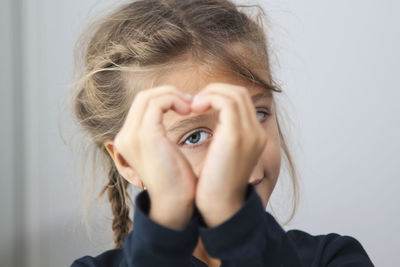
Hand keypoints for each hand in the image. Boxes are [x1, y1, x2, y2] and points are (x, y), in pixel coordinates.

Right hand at [113, 86, 196, 229]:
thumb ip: (159, 132)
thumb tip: (171, 111)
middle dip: (169, 93)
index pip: (141, 104)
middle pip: (143, 97)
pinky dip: (175, 101)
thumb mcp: (162, 150)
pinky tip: (189, 111)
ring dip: (174, 96)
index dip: (164, 98)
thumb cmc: (175, 179)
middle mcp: (124, 136)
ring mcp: (132, 135)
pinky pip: (158, 103)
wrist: (175, 203)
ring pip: (149, 96)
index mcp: (127, 138)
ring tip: (190, 106)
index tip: (185, 105)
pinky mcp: (146, 135)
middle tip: (190, 102)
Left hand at [191, 83, 267, 226]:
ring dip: (210, 93)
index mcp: (255, 135)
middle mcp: (257, 132)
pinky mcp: (235, 136)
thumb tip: (214, 126)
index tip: (200, 104)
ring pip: (233, 94)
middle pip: (240, 93)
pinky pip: (225, 103)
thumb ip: (225, 137)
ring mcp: (249, 133)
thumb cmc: (216, 184)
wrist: (220, 206)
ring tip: (193, 105)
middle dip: (215, 90)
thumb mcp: (225, 155)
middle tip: (194, 101)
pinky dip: (209, 99)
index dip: (220, 95)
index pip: (242, 100)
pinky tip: (194, 108)